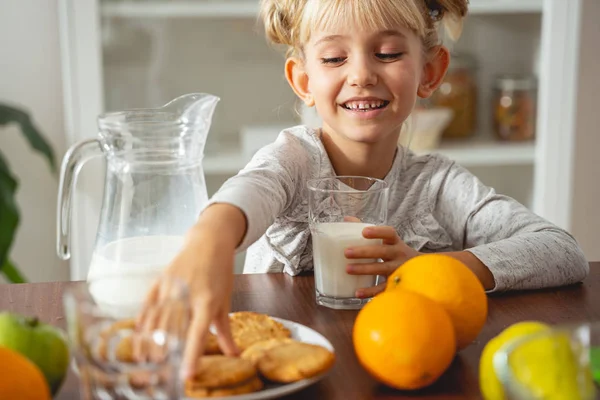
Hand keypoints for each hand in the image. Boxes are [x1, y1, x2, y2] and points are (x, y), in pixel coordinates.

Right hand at [136, 204, 245, 379]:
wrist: (209, 241)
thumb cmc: (220, 271)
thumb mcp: (225, 300)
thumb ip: (226, 331)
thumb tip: (234, 355)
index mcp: (207, 300)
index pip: (198, 333)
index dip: (192, 355)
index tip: (186, 375)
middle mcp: (188, 293)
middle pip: (173, 328)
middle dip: (166, 352)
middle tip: (161, 372)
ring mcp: (171, 286)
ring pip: (156, 318)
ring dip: (150, 341)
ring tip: (147, 360)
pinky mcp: (160, 279)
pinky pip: (147, 304)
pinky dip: (142, 321)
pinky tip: (139, 336)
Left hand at [344, 226, 419, 297]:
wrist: (422, 271)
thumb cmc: (396, 252)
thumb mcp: (388, 241)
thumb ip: (369, 230)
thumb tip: (347, 219)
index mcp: (395, 242)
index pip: (389, 233)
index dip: (377, 232)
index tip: (364, 232)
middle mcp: (398, 254)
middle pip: (382, 251)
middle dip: (364, 252)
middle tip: (346, 252)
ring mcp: (398, 270)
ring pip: (381, 269)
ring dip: (364, 269)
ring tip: (348, 269)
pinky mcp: (396, 284)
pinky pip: (383, 288)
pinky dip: (370, 291)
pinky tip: (357, 292)